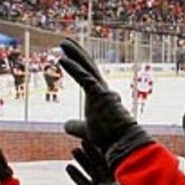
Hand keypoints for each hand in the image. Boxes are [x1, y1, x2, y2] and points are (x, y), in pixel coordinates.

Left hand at [58, 39, 153, 168]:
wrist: (121, 143)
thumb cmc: (108, 138)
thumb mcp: (86, 131)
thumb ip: (75, 126)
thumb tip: (65, 124)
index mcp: (101, 96)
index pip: (88, 76)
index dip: (78, 65)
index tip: (68, 56)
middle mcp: (103, 90)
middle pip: (88, 66)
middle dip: (77, 53)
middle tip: (65, 42)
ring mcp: (102, 91)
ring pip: (87, 67)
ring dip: (74, 54)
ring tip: (63, 43)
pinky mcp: (100, 93)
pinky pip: (84, 77)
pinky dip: (73, 68)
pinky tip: (62, 60)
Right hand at [65, 140, 134, 184]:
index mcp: (118, 180)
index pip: (111, 162)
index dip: (103, 152)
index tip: (96, 143)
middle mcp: (110, 182)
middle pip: (99, 163)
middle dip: (91, 152)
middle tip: (83, 140)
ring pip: (90, 170)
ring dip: (82, 161)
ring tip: (74, 150)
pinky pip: (83, 182)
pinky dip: (76, 175)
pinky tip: (68, 166)